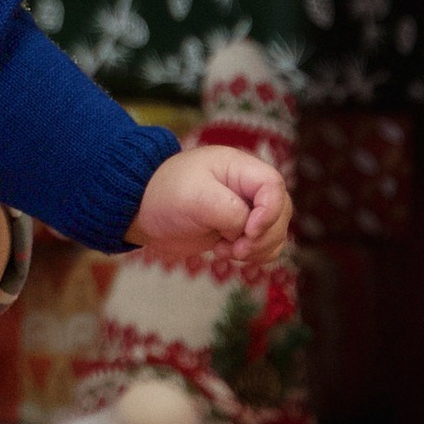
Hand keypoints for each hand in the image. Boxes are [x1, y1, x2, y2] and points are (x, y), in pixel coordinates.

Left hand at [131, 140, 290, 264]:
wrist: (142, 211)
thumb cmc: (164, 195)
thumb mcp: (196, 198)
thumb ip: (231, 211)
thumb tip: (249, 229)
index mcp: (239, 168)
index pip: (274, 186)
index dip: (269, 212)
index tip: (247, 231)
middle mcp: (246, 187)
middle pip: (281, 212)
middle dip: (262, 237)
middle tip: (234, 249)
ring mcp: (245, 209)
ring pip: (275, 232)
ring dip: (257, 249)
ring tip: (223, 250)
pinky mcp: (238, 230)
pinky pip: (264, 246)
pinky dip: (252, 255)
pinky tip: (223, 252)